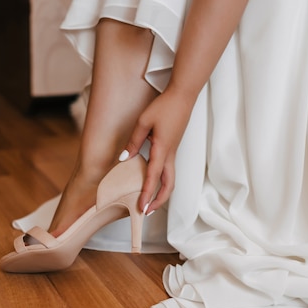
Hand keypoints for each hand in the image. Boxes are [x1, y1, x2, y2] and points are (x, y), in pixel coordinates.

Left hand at [121, 89, 194, 213]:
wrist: (183, 96)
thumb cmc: (164, 107)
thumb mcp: (143, 122)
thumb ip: (134, 142)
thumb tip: (124, 158)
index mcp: (162, 149)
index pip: (153, 177)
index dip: (147, 194)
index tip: (141, 208)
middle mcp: (170, 154)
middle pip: (168, 185)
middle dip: (158, 201)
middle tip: (147, 211)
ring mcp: (173, 152)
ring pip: (170, 179)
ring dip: (162, 193)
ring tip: (151, 201)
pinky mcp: (173, 148)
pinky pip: (169, 170)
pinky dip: (162, 181)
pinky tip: (153, 181)